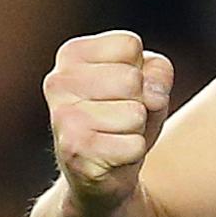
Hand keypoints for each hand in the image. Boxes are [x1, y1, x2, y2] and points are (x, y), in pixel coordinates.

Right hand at [43, 30, 173, 216]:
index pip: (129, 45)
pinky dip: (134, 152)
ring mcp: (61, 118)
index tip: (124, 87)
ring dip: (136, 128)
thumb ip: (158, 71)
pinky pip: (133, 145)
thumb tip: (150, 97)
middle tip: (121, 116)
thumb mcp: (149, 81)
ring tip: (116, 135)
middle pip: (132, 79)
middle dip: (140, 100)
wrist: (105, 171)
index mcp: (72, 54)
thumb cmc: (127, 113)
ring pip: (134, 113)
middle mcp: (57, 82)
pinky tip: (113, 156)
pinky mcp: (74, 152)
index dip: (141, 69)